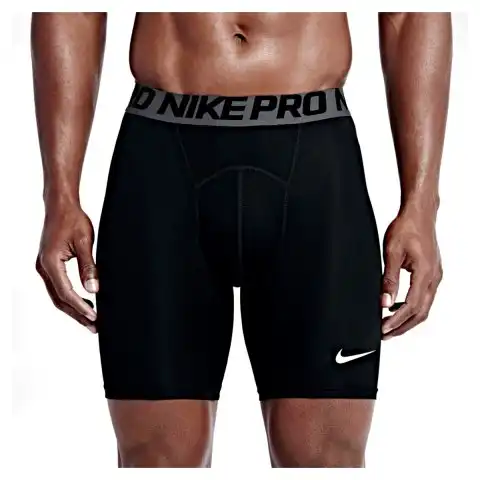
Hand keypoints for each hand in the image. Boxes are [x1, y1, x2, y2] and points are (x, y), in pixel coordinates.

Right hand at [36, 204, 98, 332]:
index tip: (95, 317)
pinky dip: (70, 298)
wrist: (60, 206)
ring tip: (91, 320)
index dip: (81, 307)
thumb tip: (93, 290)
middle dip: (77, 315)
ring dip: (73, 309)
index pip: (66, 293)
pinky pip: (58, 288)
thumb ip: (89, 267)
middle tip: (94, 327)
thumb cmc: (73, 219)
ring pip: (57, 296)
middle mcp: (43, 267)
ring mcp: (44, 267)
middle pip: (59, 300)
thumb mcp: (85, 242)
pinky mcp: (48, 265)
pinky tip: (84, 303)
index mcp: (50, 263)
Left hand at [381, 210, 442, 338]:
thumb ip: (388, 280)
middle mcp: (434, 277)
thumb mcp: (391, 253)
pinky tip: (397, 307)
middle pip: (420, 312)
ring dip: (407, 318)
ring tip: (389, 325)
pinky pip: (424, 297)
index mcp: (425, 273)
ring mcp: (435, 276)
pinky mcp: (432, 273)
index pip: (411, 307)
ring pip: (424, 306)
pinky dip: (412, 307)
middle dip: (402, 326)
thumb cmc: (406, 228)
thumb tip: (384, 302)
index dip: (396, 321)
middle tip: (385, 334)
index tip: (383, 330)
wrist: (419, 213)